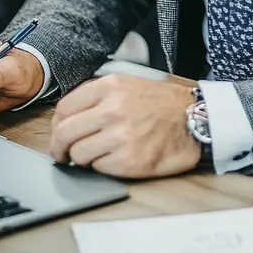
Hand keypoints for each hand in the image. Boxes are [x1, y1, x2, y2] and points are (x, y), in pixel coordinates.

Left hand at [49, 74, 201, 178]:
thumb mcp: (129, 85)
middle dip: (58, 147)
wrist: (196, 120)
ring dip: (82, 158)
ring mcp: (120, 136)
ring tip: (94, 156)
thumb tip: (68, 118)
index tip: (58, 133)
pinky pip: (98, 168)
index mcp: (110, 87)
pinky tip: (114, 160)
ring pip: (78, 153)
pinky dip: (101, 167)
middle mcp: (112, 109)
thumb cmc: (162, 104)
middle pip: (65, 132)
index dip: (56, 125)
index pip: (65, 108)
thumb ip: (99, 97)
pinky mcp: (129, 161)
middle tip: (61, 154)